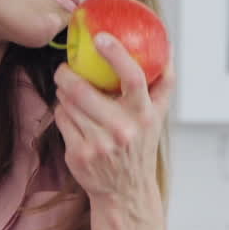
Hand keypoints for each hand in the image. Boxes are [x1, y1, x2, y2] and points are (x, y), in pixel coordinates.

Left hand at [53, 33, 173, 211]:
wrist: (125, 191)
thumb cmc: (140, 146)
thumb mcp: (158, 117)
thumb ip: (164, 83)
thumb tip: (167, 47)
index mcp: (144, 115)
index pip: (134, 78)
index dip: (116, 54)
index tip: (101, 38)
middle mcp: (122, 129)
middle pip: (84, 90)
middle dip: (67, 74)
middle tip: (65, 68)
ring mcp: (98, 144)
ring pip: (68, 103)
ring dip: (64, 93)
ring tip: (69, 92)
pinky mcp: (79, 155)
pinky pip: (61, 120)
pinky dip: (62, 112)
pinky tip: (70, 115)